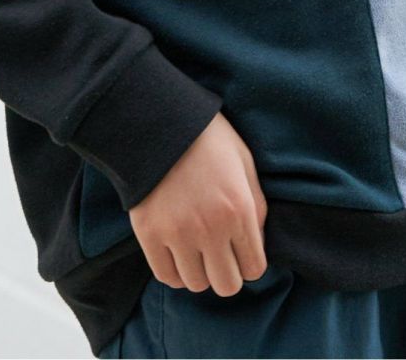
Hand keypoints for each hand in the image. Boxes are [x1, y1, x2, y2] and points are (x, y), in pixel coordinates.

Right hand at [128, 110, 268, 296]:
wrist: (160, 120)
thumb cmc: (208, 138)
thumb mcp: (244, 163)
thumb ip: (256, 205)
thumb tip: (256, 241)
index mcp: (239, 209)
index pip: (254, 269)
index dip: (249, 262)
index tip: (240, 251)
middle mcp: (211, 229)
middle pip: (226, 285)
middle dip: (226, 272)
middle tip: (218, 253)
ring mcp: (178, 234)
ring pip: (196, 285)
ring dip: (199, 271)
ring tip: (195, 248)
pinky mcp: (150, 235)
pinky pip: (166, 277)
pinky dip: (173, 270)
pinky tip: (176, 251)